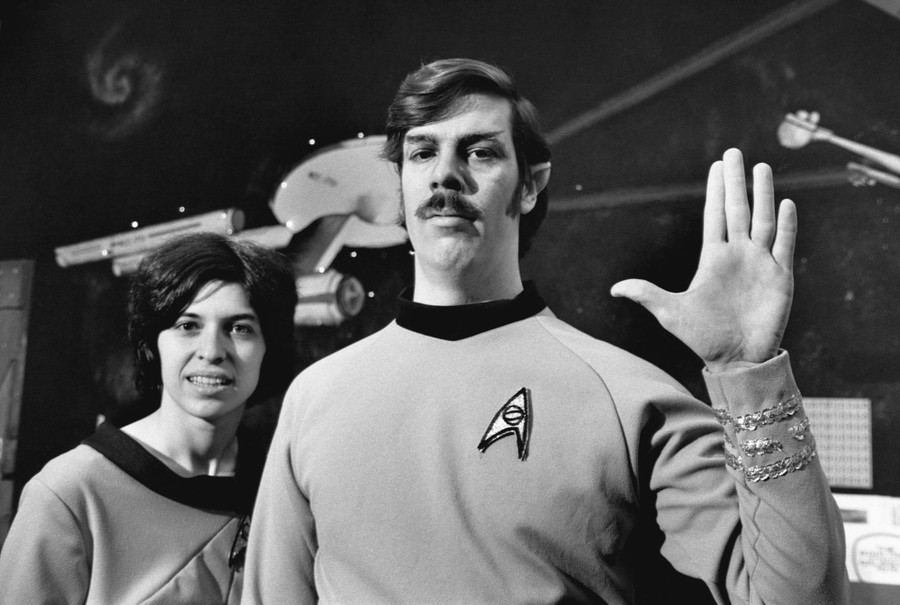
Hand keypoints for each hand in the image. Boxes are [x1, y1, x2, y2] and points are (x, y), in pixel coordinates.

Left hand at [610, 148, 795, 371]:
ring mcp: (760, 263)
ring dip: (764, 195)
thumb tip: (614, 288)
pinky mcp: (780, 277)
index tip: (717, 167)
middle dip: (736, 182)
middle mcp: (738, 255)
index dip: (716, 191)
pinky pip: (784, 245)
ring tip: (762, 168)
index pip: (714, 216)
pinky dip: (787, 225)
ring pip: (763, 220)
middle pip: (738, 210)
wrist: (736, 359)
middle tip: (734, 153)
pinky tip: (786, 204)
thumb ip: (646, 295)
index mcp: (713, 259)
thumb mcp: (670, 313)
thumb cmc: (702, 337)